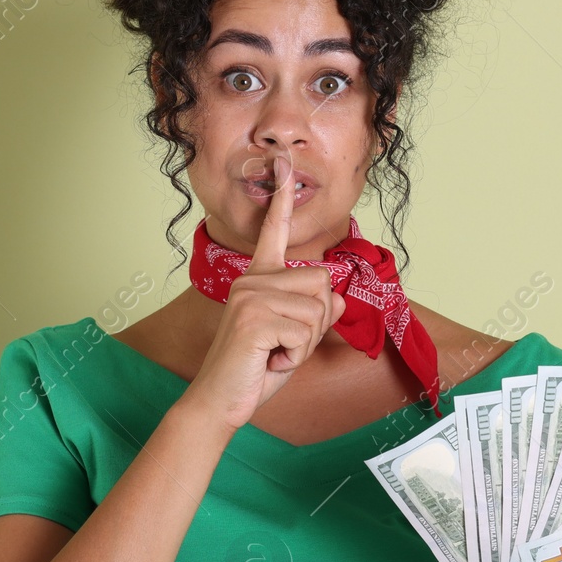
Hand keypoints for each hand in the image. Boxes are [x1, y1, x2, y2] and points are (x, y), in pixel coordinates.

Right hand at [182, 151, 346, 432]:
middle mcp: (252, 279)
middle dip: (316, 325)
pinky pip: (303, 334)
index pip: (275, 232)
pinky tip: (268, 361)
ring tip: (273, 353)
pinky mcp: (253, 318)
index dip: (282, 198)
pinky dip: (293, 357)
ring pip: (317, 312)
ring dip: (305, 345)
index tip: (281, 160)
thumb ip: (316, 314)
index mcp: (259, 277)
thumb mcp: (295, 338)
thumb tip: (340, 296)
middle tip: (282, 345)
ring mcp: (250, 296)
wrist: (221, 401)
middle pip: (322, 286)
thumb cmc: (255, 369)